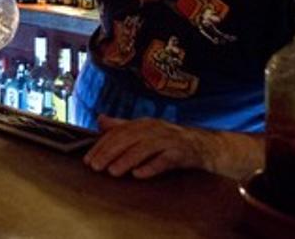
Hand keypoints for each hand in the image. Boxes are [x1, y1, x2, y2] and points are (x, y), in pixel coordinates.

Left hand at [83, 116, 210, 178]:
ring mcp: (169, 140)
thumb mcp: (145, 131)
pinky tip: (139, 175)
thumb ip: (123, 126)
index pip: (117, 133)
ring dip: (126, 160)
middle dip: (109, 152)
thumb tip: (100, 119)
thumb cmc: (170, 141)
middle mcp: (154, 129)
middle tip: (96, 166)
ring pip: (144, 148)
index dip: (101, 145)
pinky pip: (165, 159)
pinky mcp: (182, 153)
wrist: (206, 147)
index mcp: (143, 124)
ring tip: (113, 172)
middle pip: (128, 139)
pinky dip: (151, 166)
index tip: (88, 159)